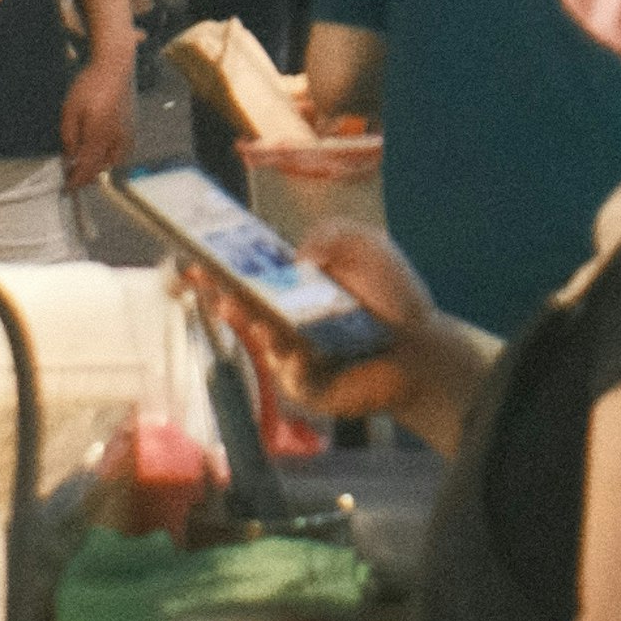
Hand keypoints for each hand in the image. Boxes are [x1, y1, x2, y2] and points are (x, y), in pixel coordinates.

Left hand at [57, 51, 135, 192]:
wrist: (115, 67)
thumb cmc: (90, 86)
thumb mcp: (70, 109)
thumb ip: (69, 136)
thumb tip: (69, 157)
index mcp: (98, 135)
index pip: (87, 168)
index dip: (76, 181)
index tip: (67, 188)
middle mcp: (116, 139)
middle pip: (101, 169)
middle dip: (87, 176)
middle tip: (73, 176)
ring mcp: (127, 134)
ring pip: (113, 162)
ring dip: (99, 167)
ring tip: (87, 163)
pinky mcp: (132, 128)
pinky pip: (122, 152)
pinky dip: (111, 157)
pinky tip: (102, 151)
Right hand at [183, 203, 448, 425]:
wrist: (423, 346)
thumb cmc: (394, 295)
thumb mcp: (366, 245)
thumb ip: (331, 234)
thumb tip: (295, 257)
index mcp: (294, 287)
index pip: (250, 275)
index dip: (222, 267)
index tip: (197, 257)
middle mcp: (286, 320)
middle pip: (245, 308)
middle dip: (223, 294)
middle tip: (208, 282)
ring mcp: (292, 355)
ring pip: (264, 341)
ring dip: (254, 327)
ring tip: (250, 314)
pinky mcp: (308, 386)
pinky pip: (292, 375)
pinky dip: (293, 362)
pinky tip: (298, 352)